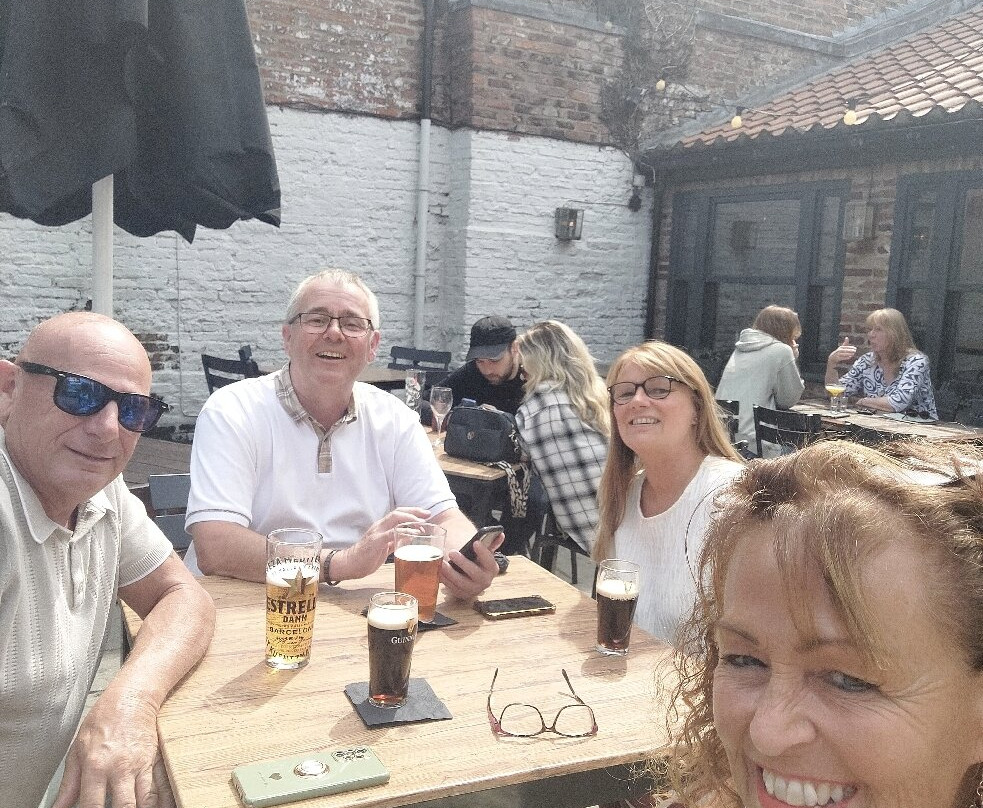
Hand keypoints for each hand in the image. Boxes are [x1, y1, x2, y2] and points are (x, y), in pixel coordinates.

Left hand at [52, 686, 164, 807]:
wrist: (132, 698)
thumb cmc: (103, 719)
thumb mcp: (77, 749)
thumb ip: (68, 784)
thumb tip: (57, 807)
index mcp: (94, 766)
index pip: (91, 805)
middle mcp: (118, 768)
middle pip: (122, 807)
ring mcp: (137, 765)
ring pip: (143, 801)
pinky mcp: (151, 761)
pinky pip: (155, 790)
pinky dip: (151, 802)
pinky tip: (147, 806)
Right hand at [333, 507, 429, 581]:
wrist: (349, 564)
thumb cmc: (366, 557)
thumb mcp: (385, 547)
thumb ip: (396, 540)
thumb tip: (410, 536)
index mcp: (382, 526)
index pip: (398, 513)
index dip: (412, 511)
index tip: (425, 514)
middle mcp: (379, 526)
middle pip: (398, 512)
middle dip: (414, 511)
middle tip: (427, 514)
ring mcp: (377, 532)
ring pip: (395, 518)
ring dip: (411, 519)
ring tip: (422, 524)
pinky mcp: (375, 541)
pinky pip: (391, 533)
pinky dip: (404, 532)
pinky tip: (414, 534)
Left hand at [441, 530, 503, 599]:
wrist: (469, 572)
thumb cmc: (475, 558)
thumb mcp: (483, 550)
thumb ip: (491, 542)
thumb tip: (500, 535)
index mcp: (492, 569)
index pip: (490, 561)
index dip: (483, 552)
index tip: (475, 542)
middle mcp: (485, 581)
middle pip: (475, 574)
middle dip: (463, 563)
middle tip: (452, 552)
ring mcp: (473, 589)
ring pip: (461, 583)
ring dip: (450, 573)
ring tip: (441, 562)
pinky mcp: (462, 594)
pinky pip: (452, 588)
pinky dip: (445, 579)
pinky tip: (439, 570)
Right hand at [828, 337, 856, 365]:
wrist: (832, 357)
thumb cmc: (839, 351)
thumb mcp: (841, 347)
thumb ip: (845, 343)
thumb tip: (847, 337)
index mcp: (840, 347)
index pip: (846, 347)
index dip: (851, 347)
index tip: (855, 348)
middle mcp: (839, 350)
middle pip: (845, 350)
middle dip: (850, 350)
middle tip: (855, 351)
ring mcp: (838, 354)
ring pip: (844, 354)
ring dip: (849, 354)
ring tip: (853, 354)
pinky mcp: (837, 358)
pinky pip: (842, 358)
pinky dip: (846, 358)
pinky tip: (850, 357)